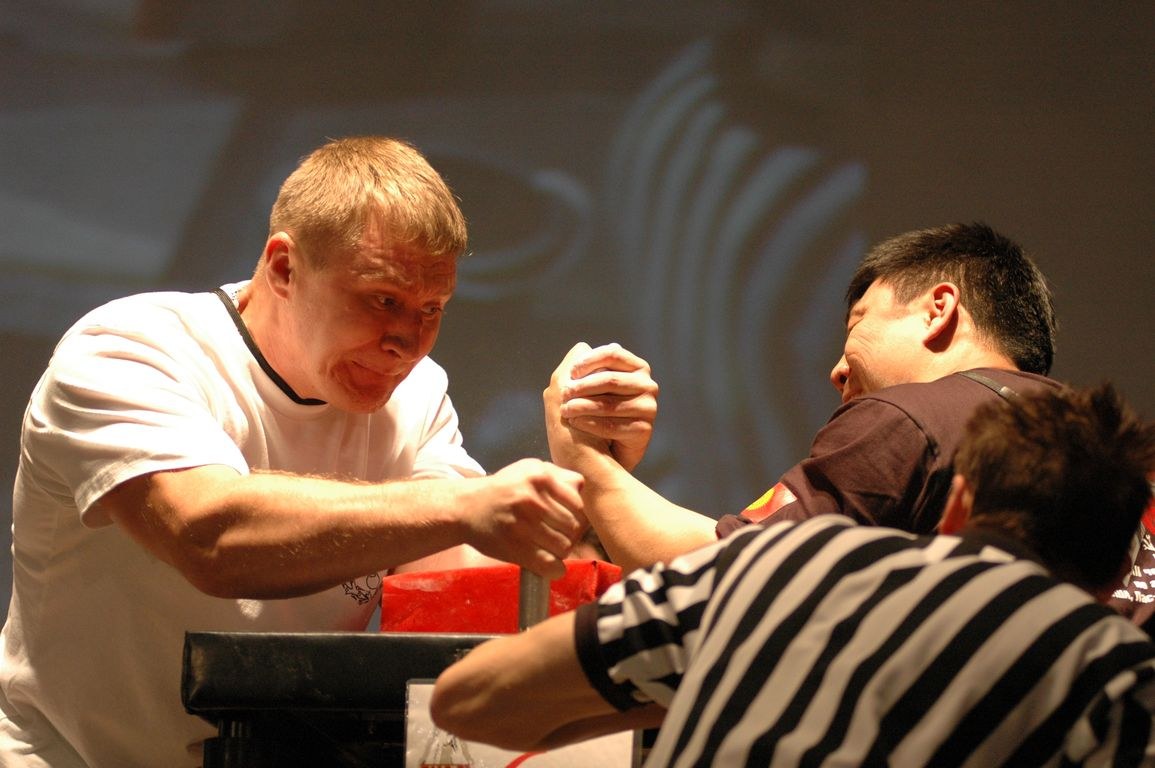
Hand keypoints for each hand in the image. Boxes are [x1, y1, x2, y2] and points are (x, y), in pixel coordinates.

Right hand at [461, 459, 584, 579]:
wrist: (466, 508)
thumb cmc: (503, 489)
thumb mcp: (529, 469)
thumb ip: (558, 476)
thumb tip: (581, 489)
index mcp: (540, 476)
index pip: (578, 504)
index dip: (575, 515)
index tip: (564, 521)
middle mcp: (532, 498)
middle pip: (573, 527)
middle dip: (568, 534)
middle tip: (556, 536)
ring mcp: (523, 524)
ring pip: (564, 547)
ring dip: (560, 552)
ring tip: (548, 547)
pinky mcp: (515, 548)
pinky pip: (551, 565)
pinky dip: (554, 569)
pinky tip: (547, 564)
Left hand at [544, 342, 657, 471]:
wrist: (595, 454)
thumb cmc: (587, 414)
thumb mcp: (581, 386)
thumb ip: (580, 365)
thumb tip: (581, 346)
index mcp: (635, 367)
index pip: (612, 354)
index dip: (588, 362)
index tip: (570, 374)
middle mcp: (647, 385)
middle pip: (610, 379)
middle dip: (582, 387)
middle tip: (563, 396)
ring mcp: (648, 407)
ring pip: (610, 403)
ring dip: (583, 406)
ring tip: (565, 410)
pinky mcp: (644, 430)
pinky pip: (614, 425)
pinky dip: (591, 423)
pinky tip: (576, 423)